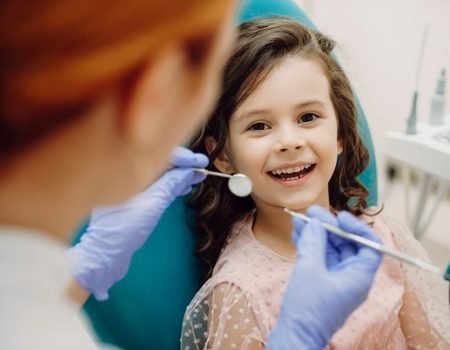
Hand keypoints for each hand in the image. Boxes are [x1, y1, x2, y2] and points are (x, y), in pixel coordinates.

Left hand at [68, 146, 207, 299]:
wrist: (104, 256)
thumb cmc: (123, 231)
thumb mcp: (152, 205)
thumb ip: (170, 185)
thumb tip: (188, 171)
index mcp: (124, 169)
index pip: (157, 154)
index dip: (182, 157)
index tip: (200, 162)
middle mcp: (124, 173)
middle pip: (158, 161)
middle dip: (182, 165)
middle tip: (201, 168)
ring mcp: (128, 186)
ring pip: (158, 173)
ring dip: (178, 175)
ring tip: (196, 178)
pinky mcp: (132, 198)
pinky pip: (154, 185)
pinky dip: (169, 185)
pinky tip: (183, 187)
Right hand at [266, 206, 381, 348]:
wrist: (295, 335)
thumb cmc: (308, 308)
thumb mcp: (310, 267)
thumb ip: (314, 241)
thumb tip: (317, 222)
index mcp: (359, 277)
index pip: (369, 246)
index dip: (356, 228)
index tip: (339, 218)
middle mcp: (351, 278)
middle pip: (346, 245)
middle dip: (328, 227)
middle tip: (312, 213)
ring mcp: (336, 281)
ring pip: (330, 250)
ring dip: (316, 234)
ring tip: (300, 220)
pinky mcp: (322, 283)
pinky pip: (320, 258)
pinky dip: (310, 245)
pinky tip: (298, 234)